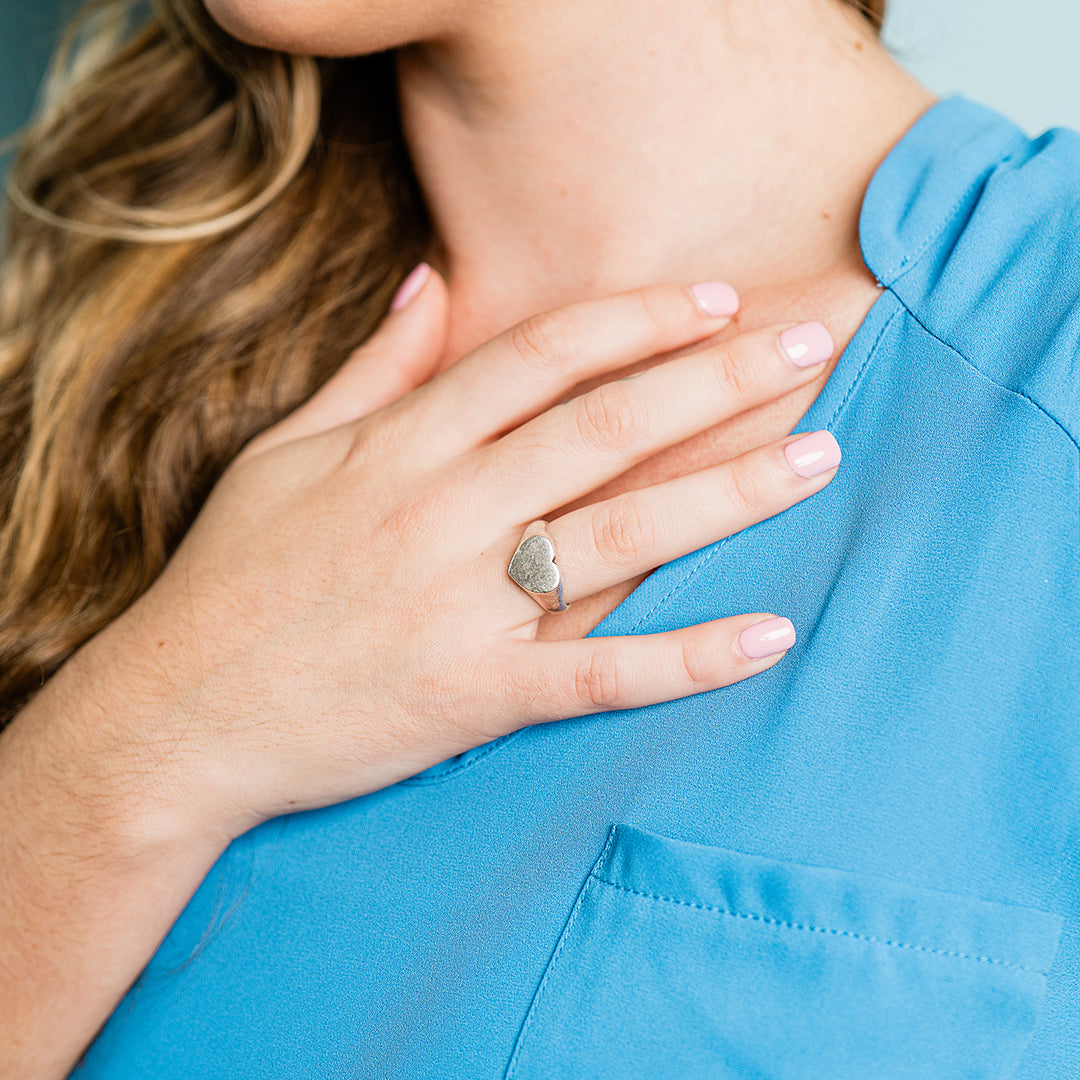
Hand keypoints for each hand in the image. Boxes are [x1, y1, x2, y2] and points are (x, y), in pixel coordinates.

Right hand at [98, 267, 839, 838]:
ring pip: (622, 536)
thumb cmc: (230, 579)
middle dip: (717, 378)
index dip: (635, 318)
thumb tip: (430, 280)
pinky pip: (599, 675)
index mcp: (400, 447)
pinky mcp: (474, 697)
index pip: (539, 355)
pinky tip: (770, 634)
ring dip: (730, 493)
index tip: (713, 297)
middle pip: (605, 427)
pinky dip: (689, 658)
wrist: (176, 714)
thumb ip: (371, 367)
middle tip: (811, 343)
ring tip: (819, 455)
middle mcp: (442, 513)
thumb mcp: (284, 453)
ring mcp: (463, 607)